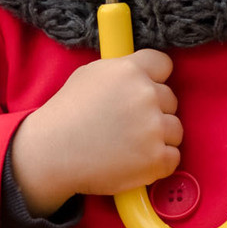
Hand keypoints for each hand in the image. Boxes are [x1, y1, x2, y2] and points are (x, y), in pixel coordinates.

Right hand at [8, 48, 180, 216]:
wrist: (51, 153)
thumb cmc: (67, 113)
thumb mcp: (90, 74)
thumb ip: (122, 69)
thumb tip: (143, 70)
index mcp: (130, 70)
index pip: (164, 64)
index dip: (155, 79)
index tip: (143, 91)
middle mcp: (146, 95)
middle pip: (171, 99)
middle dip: (155, 111)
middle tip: (128, 124)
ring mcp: (153, 128)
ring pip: (175, 130)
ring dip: (159, 138)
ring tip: (130, 145)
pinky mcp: (156, 158)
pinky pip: (173, 158)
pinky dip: (158, 163)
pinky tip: (135, 161)